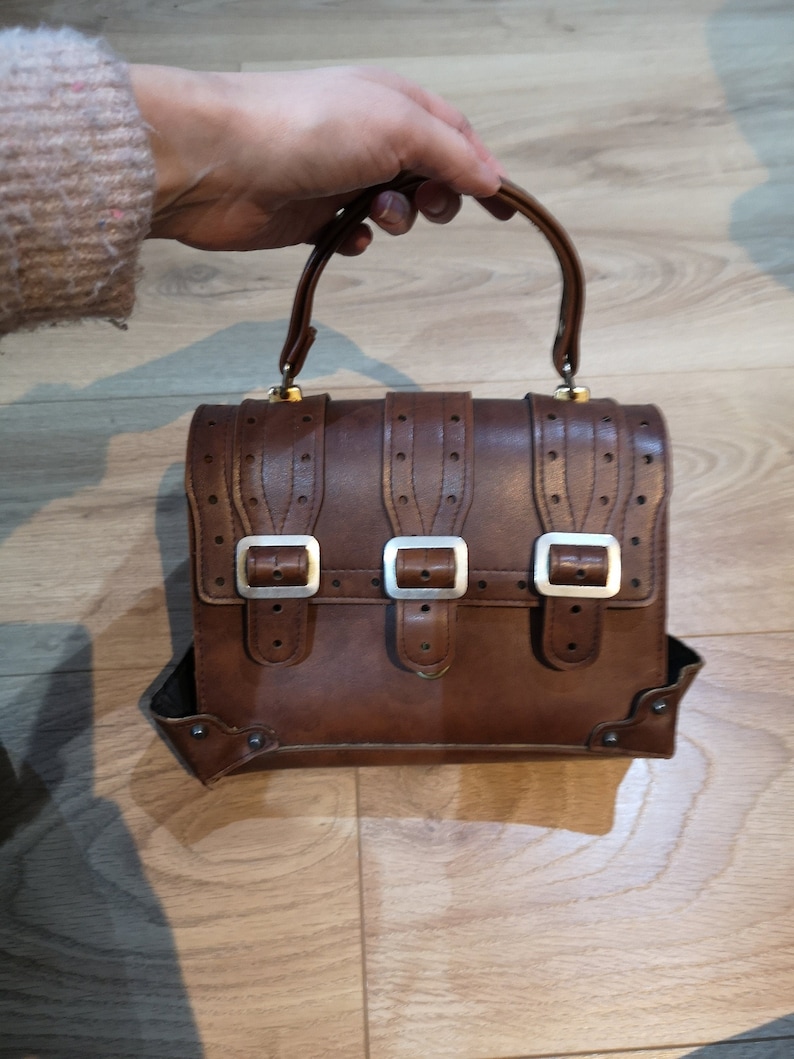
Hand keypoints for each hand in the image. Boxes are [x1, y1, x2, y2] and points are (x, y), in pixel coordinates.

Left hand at [129, 64, 508, 254]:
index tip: (506, 206)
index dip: (483, 170)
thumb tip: (492, 179)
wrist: (220, 162)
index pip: (455, 136)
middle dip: (437, 198)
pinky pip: (353, 236)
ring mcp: (339, 176)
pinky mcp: (311, 215)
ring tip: (373, 214)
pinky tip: (345, 236)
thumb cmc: (305, 127)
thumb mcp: (399, 127)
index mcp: (394, 102)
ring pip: (393, 210)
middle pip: (429, 175)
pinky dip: (357, 240)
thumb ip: (452, 155)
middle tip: (425, 204)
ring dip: (396, 220)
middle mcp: (368, 135)